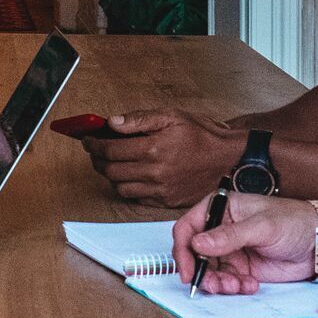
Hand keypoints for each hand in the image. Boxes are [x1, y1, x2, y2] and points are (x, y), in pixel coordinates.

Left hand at [87, 108, 242, 206]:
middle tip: (94, 151)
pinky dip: (127, 188)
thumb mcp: (172, 116)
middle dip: (97, 160)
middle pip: (110, 170)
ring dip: (110, 175)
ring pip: (120, 187)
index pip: (110, 150)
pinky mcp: (166, 201)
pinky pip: (136, 199)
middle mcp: (154, 172)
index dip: (93, 144)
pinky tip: (128, 176)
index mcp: (154, 148)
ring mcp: (160, 189)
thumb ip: (139, 119)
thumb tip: (113, 123)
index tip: (88, 139)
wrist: (228, 159)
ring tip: (110, 163)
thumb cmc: (203, 135)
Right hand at [170, 191, 317, 293]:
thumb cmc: (295, 221)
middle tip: (214, 285)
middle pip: (195, 255)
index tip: (188, 271)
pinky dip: (234, 287)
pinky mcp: (242, 268)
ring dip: (219, 283)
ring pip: (210, 272)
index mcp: (221, 208)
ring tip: (237, 286)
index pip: (188, 228)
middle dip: (202, 273)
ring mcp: (231, 250)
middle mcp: (221, 229)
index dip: (183, 250)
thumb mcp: (262, 226)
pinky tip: (251, 284)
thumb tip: (198, 243)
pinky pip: (227, 282)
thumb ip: (229, 235)